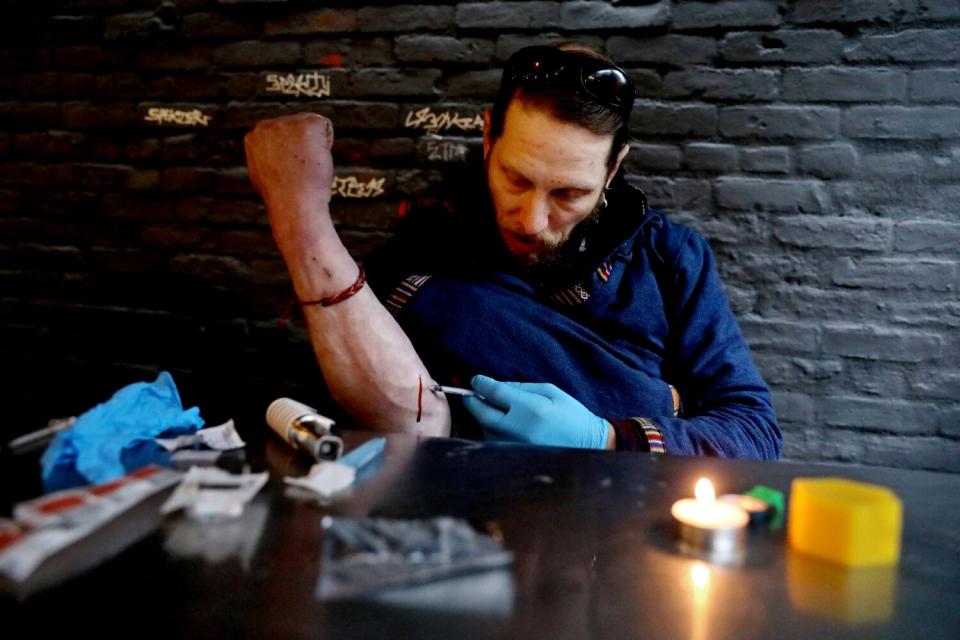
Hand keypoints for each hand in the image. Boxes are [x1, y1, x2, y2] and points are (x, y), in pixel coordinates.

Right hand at [244, 113, 336, 251]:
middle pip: (296, 127)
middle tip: (299, 170)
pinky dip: (327, 144)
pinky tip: (316, 159)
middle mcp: (266, 126)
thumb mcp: (263, 174)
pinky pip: (325, 127)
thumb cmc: (283, 197)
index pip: (282, 135)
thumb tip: (274, 152)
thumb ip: (267, 156)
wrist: (294, 205)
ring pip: (311, 127)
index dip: (291, 153)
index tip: (290, 170)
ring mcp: (286, 123)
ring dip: (315, 145)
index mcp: (254, 137)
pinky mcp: (307, 125)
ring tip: (306, 166)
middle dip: (303, 146)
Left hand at [463, 375, 609, 448]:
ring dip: (483, 417)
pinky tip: (502, 425)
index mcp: (531, 409)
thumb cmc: (571, 415)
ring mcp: (515, 447)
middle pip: (481, 413)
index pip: (494, 393)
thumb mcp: (551, 392)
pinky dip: (492, 430)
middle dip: (472, 401)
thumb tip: (495, 385)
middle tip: (471, 394)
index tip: (476, 380)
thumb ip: (520, 387)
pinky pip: (494, 442)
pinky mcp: (515, 459)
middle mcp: (519, 430)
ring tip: (492, 409)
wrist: (588, 446)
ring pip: (485, 429)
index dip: (480, 384)